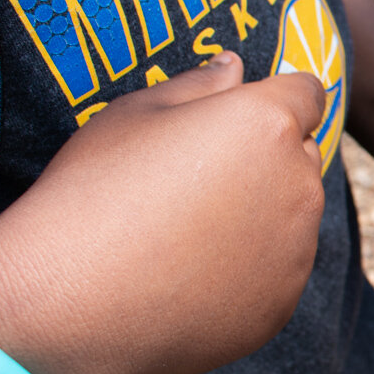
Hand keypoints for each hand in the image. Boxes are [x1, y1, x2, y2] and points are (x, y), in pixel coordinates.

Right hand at [0, 53, 327, 373]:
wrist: (65, 306)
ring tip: (184, 233)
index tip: (236, 120)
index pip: (308, 93)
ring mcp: (296, 249)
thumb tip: (235, 67)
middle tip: (194, 180)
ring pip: (294, 216)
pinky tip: (188, 276)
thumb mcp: (133, 115)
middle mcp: (299, 184)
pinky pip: (278, 271)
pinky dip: (248, 269)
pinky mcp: (282, 303)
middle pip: (302, 155)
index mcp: (268, 123)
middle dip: (267, 157)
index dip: (275, 100)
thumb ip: (198, 85)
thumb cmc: (90, 193)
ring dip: (261, 214)